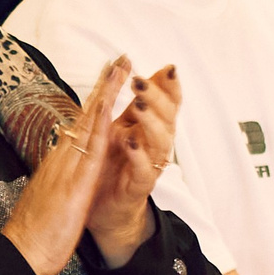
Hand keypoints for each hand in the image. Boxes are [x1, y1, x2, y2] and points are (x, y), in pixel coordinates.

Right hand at [1, 56, 128, 274]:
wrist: (21, 252)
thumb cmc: (34, 231)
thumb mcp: (50, 198)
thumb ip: (57, 180)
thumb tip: (60, 168)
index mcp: (59, 163)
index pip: (81, 125)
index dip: (96, 100)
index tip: (109, 77)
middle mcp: (61, 159)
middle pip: (86, 115)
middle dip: (103, 86)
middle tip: (119, 58)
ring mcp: (66, 168)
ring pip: (89, 124)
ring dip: (104, 94)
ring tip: (119, 68)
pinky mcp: (74, 182)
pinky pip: (90, 149)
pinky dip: (100, 125)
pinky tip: (109, 107)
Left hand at [87, 63, 178, 265]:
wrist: (104, 207)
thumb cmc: (113, 164)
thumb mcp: (122, 128)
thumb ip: (134, 104)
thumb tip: (141, 71)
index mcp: (150, 128)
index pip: (167, 102)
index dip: (169, 86)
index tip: (168, 67)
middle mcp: (155, 145)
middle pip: (167, 117)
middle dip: (157, 97)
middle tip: (141, 81)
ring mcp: (149, 166)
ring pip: (160, 142)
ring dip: (151, 122)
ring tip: (140, 106)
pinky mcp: (138, 186)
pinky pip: (143, 171)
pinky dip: (138, 156)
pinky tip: (130, 142)